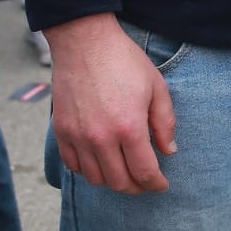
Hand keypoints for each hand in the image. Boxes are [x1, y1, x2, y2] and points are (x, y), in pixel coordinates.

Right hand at [46, 14, 177, 194]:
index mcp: (129, 127)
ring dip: (113, 181)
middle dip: (137, 187)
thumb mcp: (156, 86)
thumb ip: (165, 121)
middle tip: (146, 183)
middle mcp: (101, 138)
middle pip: (119, 182)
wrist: (86, 43)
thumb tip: (169, 151)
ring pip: (95, 179)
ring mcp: (78, 137)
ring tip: (125, 173)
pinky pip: (74, 166)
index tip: (162, 186)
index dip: (155, 184)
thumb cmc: (125, 60)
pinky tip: (101, 162)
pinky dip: (89, 171)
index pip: (144, 171)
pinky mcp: (61, 133)